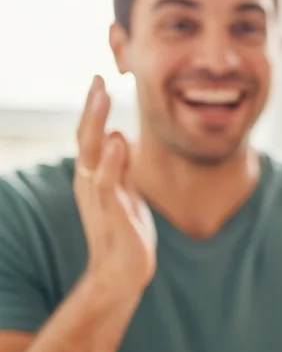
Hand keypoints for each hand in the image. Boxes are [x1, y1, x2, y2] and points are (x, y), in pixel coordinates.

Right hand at [74, 76, 156, 292]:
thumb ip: (121, 166)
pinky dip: (112, 160)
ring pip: (92, 152)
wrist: (122, 272)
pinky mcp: (112, 210)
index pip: (92, 135)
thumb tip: (117, 136)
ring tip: (102, 97)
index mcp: (94, 175)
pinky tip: (118, 140)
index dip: (94, 109)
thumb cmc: (125, 232)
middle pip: (87, 137)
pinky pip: (108, 181)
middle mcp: (90, 181)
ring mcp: (98, 195)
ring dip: (96, 123)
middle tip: (97, 79)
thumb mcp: (125, 191)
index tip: (100, 80)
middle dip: (92, 108)